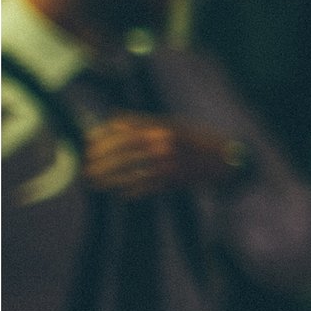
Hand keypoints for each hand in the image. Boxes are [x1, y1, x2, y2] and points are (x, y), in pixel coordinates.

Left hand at [82, 115, 236, 199]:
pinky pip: (144, 189)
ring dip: (109, 180)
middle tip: (86, 169)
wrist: (224, 159)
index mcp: (161, 130)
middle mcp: (163, 148)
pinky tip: (118, 192)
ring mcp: (168, 166)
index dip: (102, 140)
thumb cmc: (194, 138)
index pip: (123, 134)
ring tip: (95, 182)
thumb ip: (140, 121)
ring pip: (130, 175)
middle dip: (101, 163)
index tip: (87, 145)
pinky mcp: (172, 183)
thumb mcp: (170, 122)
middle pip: (123, 156)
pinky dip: (128, 191)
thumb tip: (110, 119)